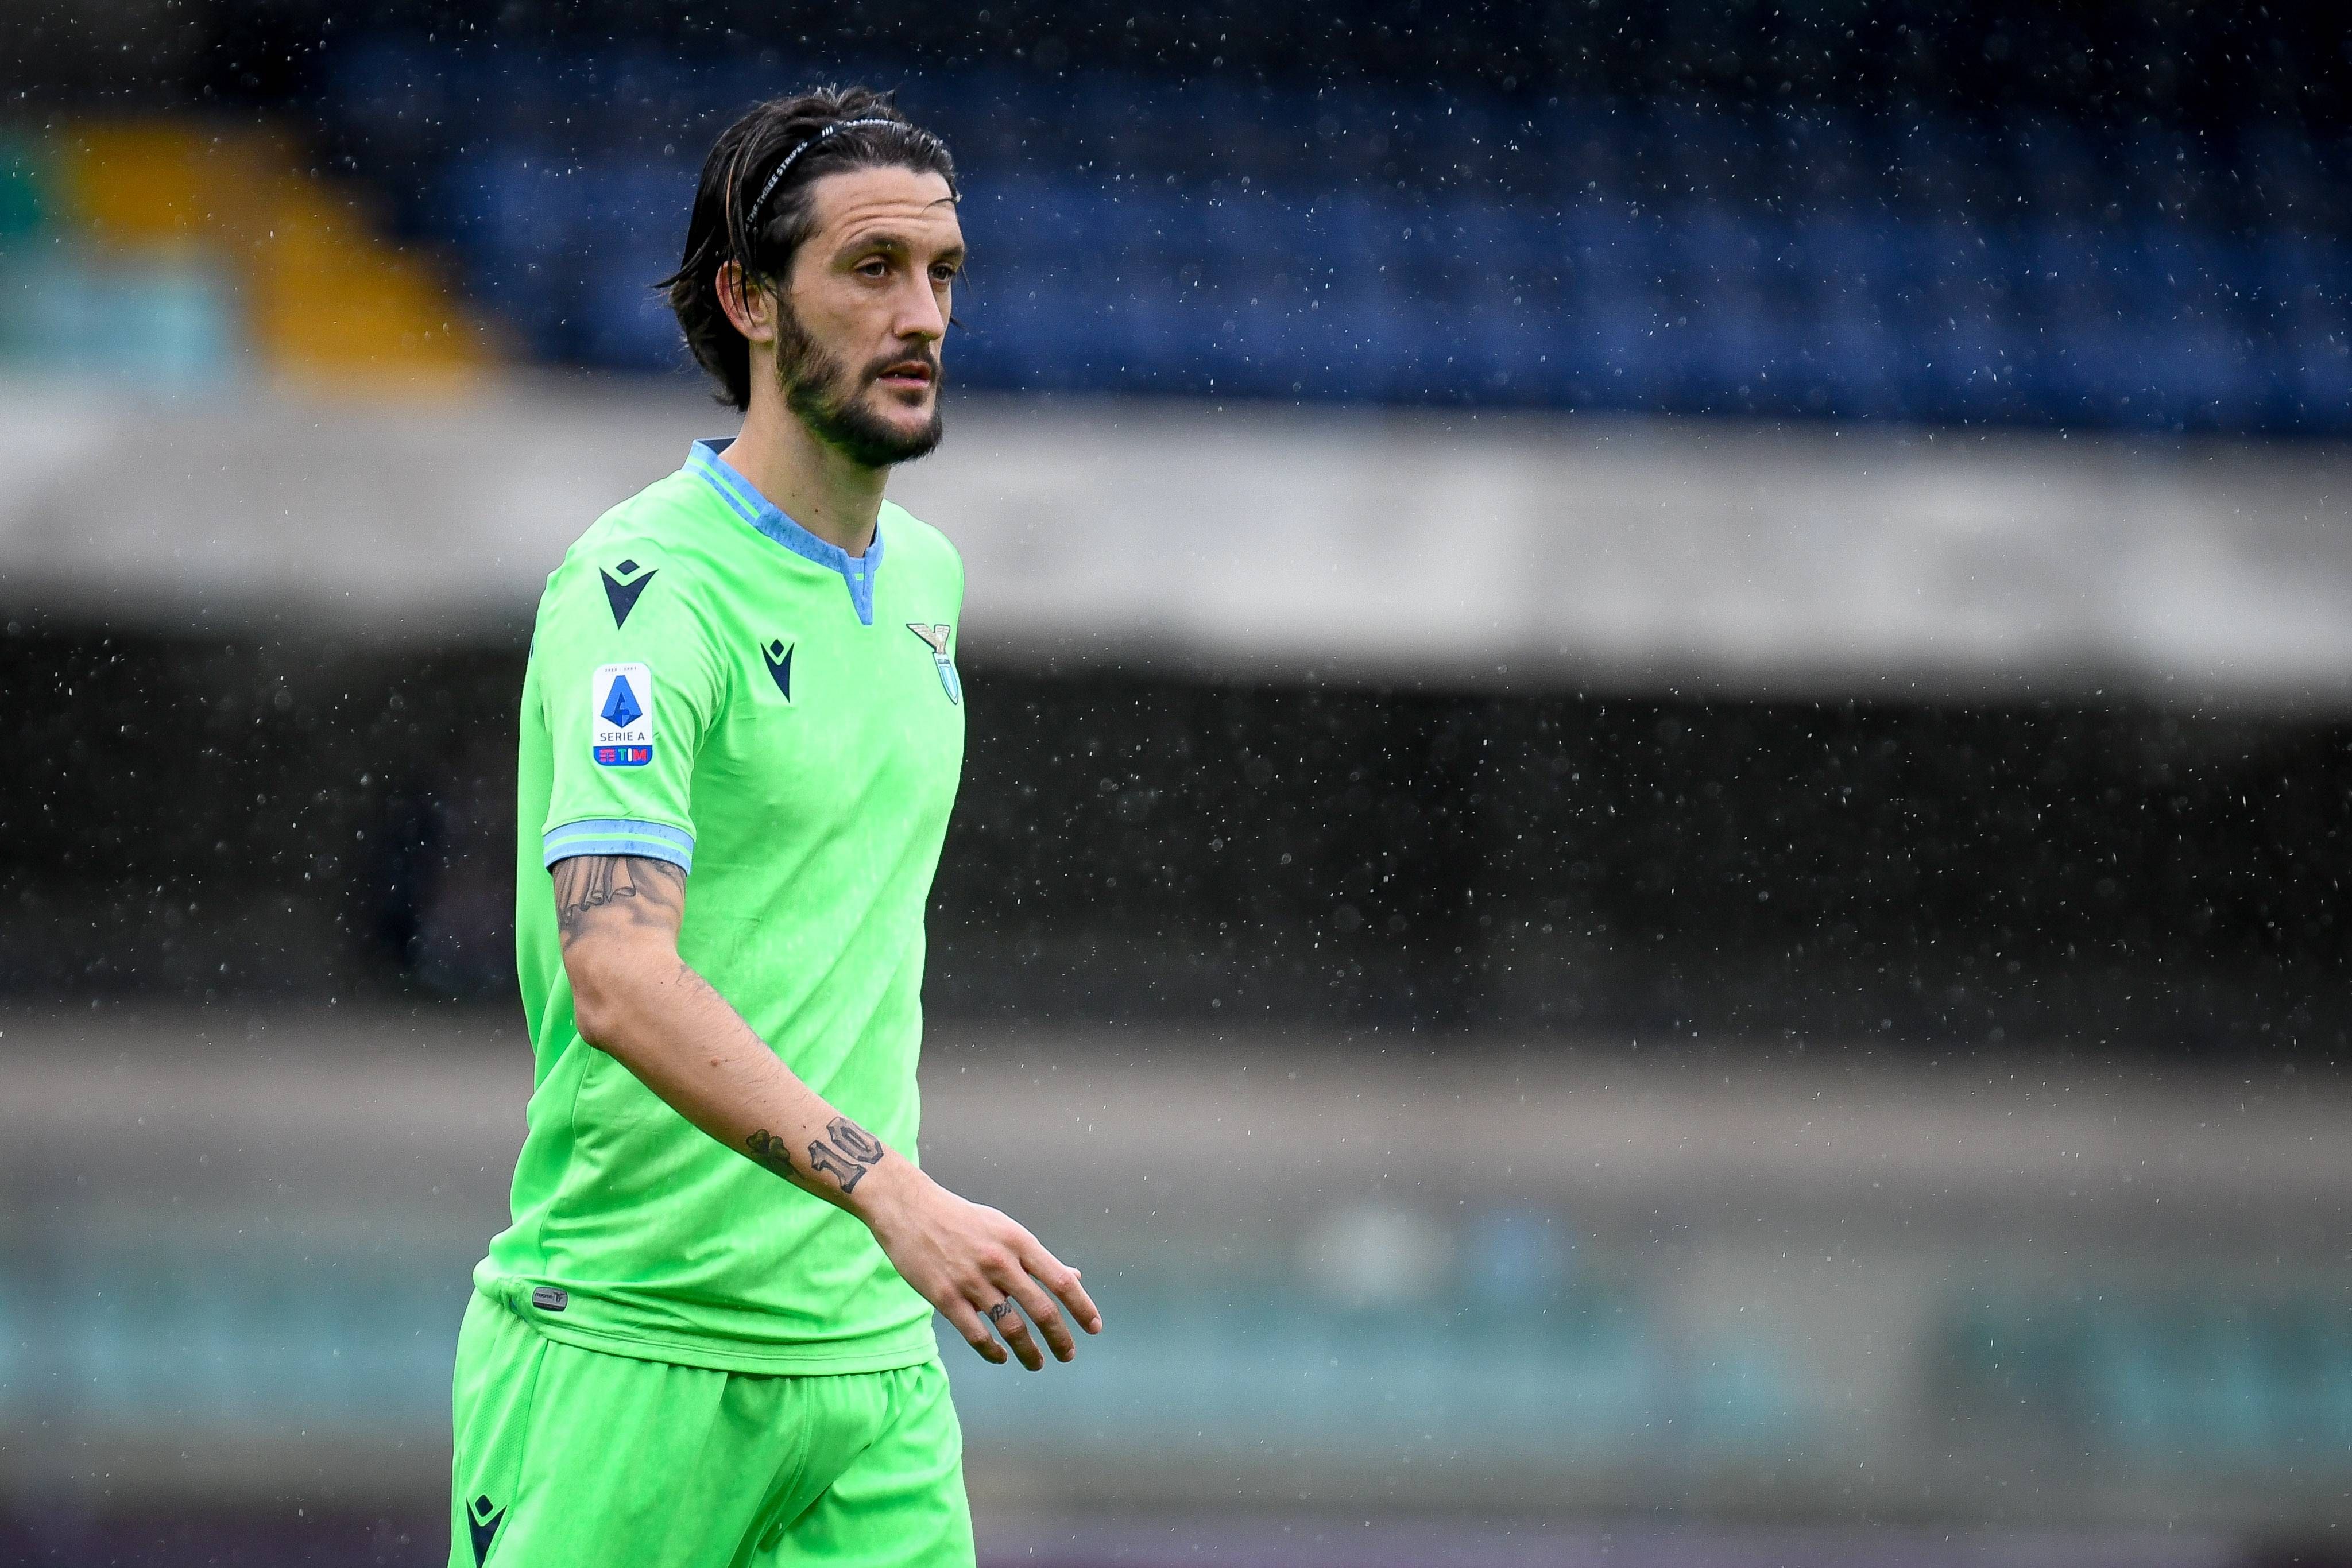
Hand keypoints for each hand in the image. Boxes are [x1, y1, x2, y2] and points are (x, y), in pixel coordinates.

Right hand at [854, 1161, 1102, 1368]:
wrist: (910, 1209)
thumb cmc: (963, 1220)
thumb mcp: (1004, 1229)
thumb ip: (1036, 1258)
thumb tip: (1074, 1277)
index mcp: (1018, 1241)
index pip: (1061, 1280)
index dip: (1082, 1307)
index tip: (1094, 1327)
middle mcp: (999, 1262)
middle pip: (1041, 1309)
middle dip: (1060, 1338)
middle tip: (1068, 1354)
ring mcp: (971, 1281)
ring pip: (1011, 1328)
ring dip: (1029, 1352)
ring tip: (1037, 1363)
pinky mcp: (945, 1297)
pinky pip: (976, 1335)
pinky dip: (992, 1352)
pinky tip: (1001, 1357)